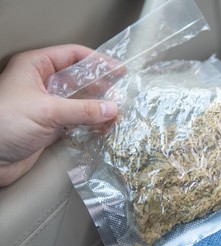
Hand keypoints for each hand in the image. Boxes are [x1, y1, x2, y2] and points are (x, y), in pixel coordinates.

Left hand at [0, 44, 118, 185]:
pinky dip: (90, 123)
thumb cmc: (3, 124)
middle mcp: (43, 84)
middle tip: (121, 94)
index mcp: (36, 67)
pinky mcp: (50, 126)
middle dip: (101, 87)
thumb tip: (111, 109)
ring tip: (116, 113)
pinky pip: (76, 120)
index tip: (118, 70)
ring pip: (79, 101)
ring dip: (97, 108)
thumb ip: (81, 110)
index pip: (72, 55)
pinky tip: (103, 127)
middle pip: (79, 79)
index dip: (97, 61)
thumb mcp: (46, 111)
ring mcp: (47, 105)